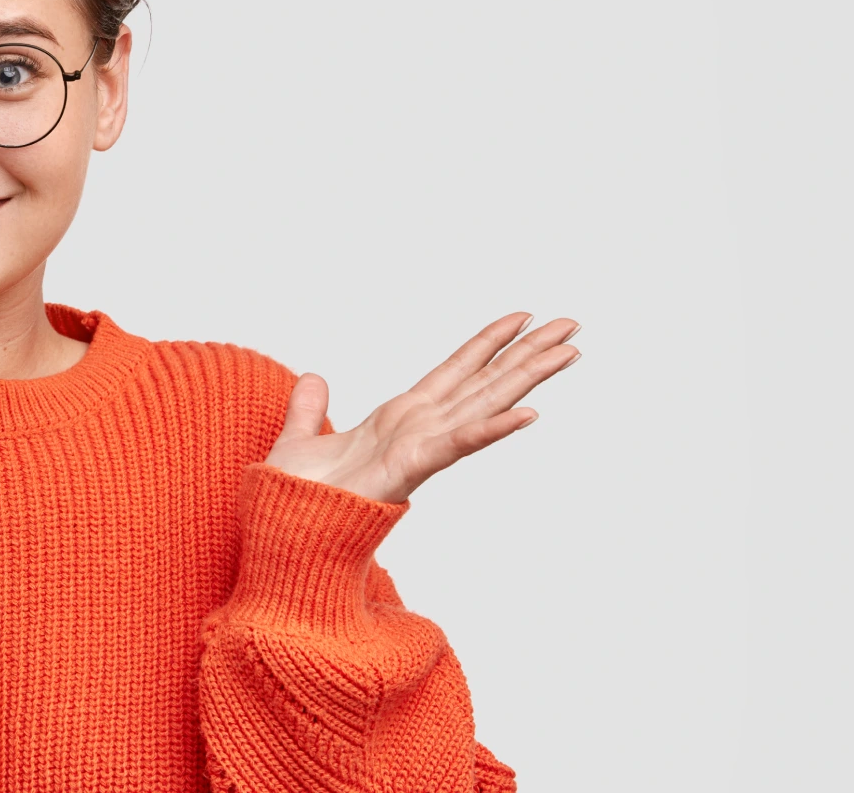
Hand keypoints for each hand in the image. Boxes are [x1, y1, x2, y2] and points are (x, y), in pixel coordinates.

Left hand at [264, 312, 579, 503]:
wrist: (281, 535)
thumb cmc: (294, 500)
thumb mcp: (300, 439)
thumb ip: (309, 409)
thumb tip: (313, 379)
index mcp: (400, 417)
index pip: (455, 369)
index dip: (487, 342)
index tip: (523, 317)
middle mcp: (419, 428)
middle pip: (485, 381)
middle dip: (529, 353)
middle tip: (572, 323)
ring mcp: (420, 448)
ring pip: (484, 403)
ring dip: (527, 377)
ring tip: (569, 351)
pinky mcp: (410, 468)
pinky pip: (457, 443)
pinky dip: (492, 428)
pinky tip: (530, 413)